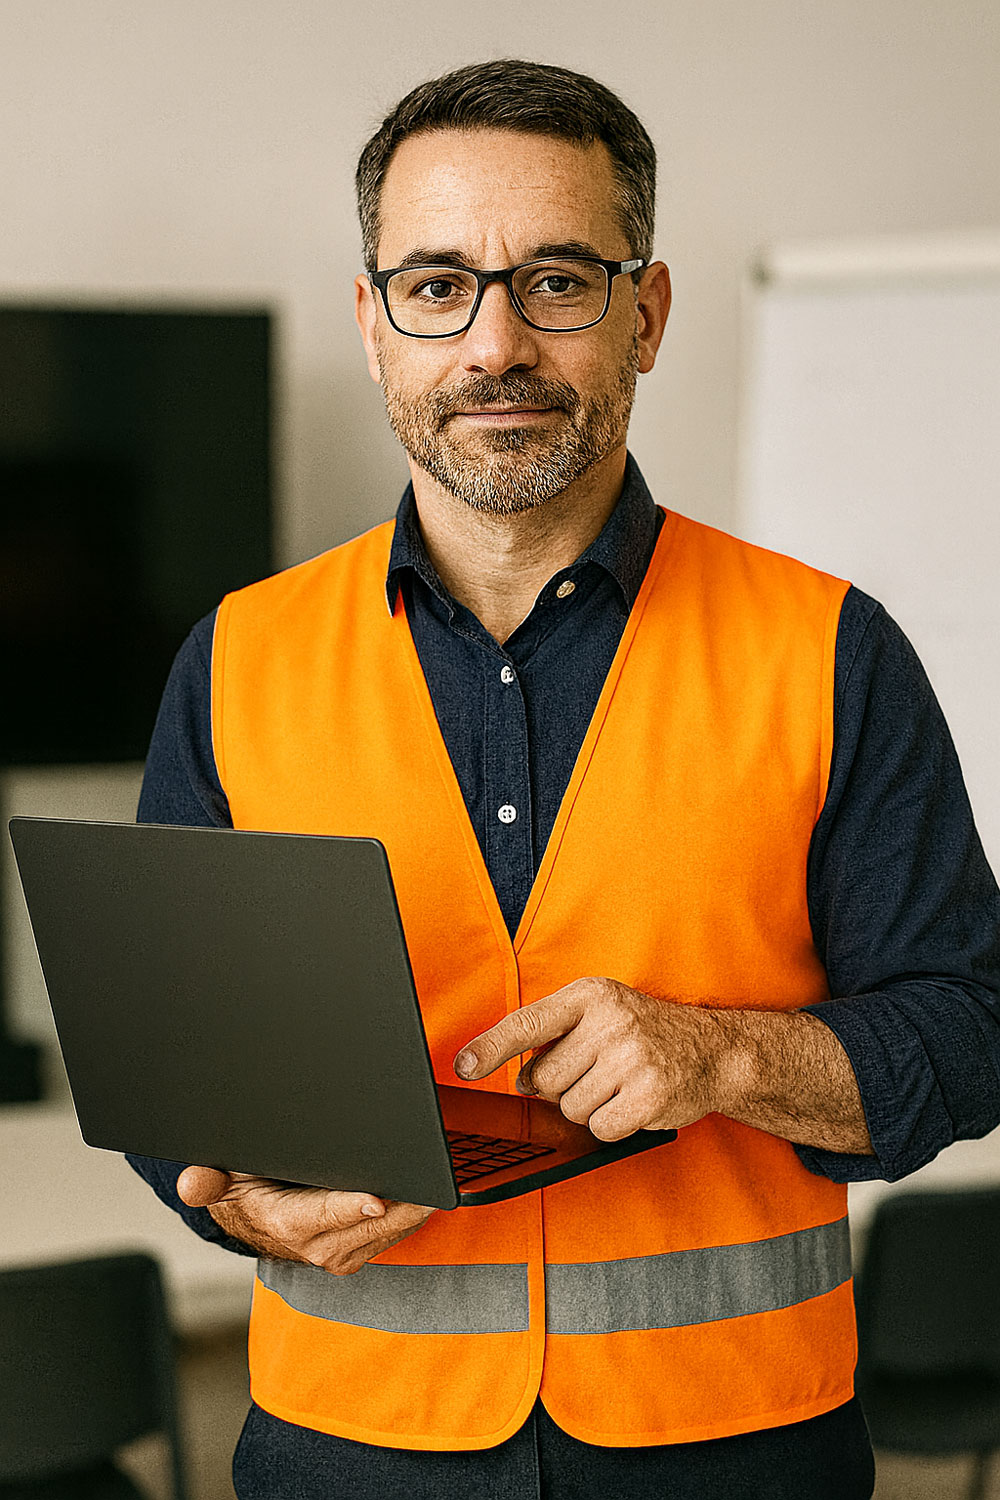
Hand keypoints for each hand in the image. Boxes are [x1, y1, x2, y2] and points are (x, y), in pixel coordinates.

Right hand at [177, 1166, 435, 1275]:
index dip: (350, 1209)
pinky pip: (391, 1236)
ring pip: (386, 1233)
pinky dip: (410, 1216)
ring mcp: (339, 1254)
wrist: (249, 1221)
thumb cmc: (240, 1189)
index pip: (322, 1217)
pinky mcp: (357, 1253)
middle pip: (367, 1228)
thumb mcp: (218, 1178)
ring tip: (438, 1180)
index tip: (377, 1199)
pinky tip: (426, 1193)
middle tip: (430, 1178)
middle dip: (400, 1206)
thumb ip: (206, 1180)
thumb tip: (192, 1183)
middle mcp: (315, 1248)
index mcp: (284, 1225)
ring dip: (412, 1211)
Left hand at [453, 976, 727, 1140]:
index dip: (490, 1048)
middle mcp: (610, 1021)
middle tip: (595, 1073)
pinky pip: (599, 1128)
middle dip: (560, 1087)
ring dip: (588, 1106)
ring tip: (617, 1085)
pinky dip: (610, 1125)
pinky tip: (631, 1103)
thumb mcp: (600, 1015)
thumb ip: (555, 1038)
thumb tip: (520, 1081)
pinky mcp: (650, 1094)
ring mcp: (632, 1057)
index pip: (528, 1023)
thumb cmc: (645, 1034)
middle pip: (544, 1080)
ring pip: (569, 1108)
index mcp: (589, 995)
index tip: (464, 1067)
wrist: (714, 1051)